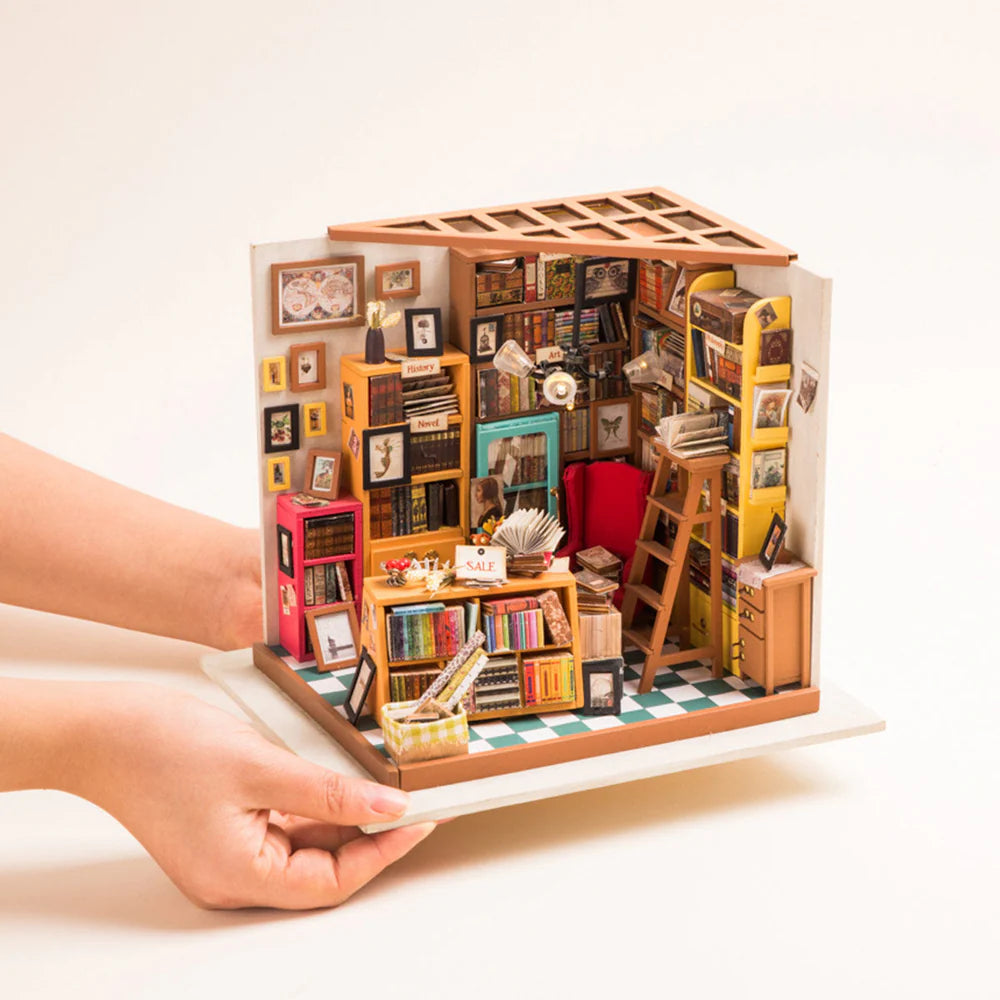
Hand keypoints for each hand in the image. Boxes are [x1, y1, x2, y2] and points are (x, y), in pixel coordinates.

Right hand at [67, 683, 433, 908]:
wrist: (104, 729)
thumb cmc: (164, 747)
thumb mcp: (261, 766)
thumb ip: (330, 791)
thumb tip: (388, 807)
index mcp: (238, 876)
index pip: (330, 882)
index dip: (382, 853)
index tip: (421, 819)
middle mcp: (234, 877)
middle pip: (321, 870)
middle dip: (370, 837)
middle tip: (415, 802)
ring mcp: (229, 855)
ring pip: (306, 848)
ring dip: (345, 821)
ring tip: (386, 789)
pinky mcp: (226, 831)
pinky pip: (284, 829)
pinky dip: (316, 810)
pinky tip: (342, 784)